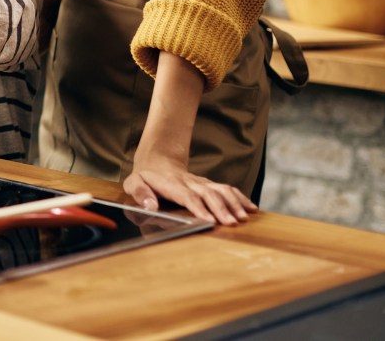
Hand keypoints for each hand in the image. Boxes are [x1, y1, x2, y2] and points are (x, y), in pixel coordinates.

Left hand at [124, 150, 257, 226]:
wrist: (157, 162)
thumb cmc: (145, 178)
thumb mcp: (133, 183)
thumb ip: (140, 193)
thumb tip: (150, 206)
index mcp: (171, 184)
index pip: (187, 195)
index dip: (198, 207)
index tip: (208, 219)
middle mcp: (189, 182)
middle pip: (208, 193)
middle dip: (221, 208)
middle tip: (231, 223)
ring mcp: (201, 182)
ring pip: (221, 190)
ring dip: (234, 203)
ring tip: (244, 218)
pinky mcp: (209, 184)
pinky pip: (227, 189)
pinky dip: (240, 198)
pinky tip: (251, 208)